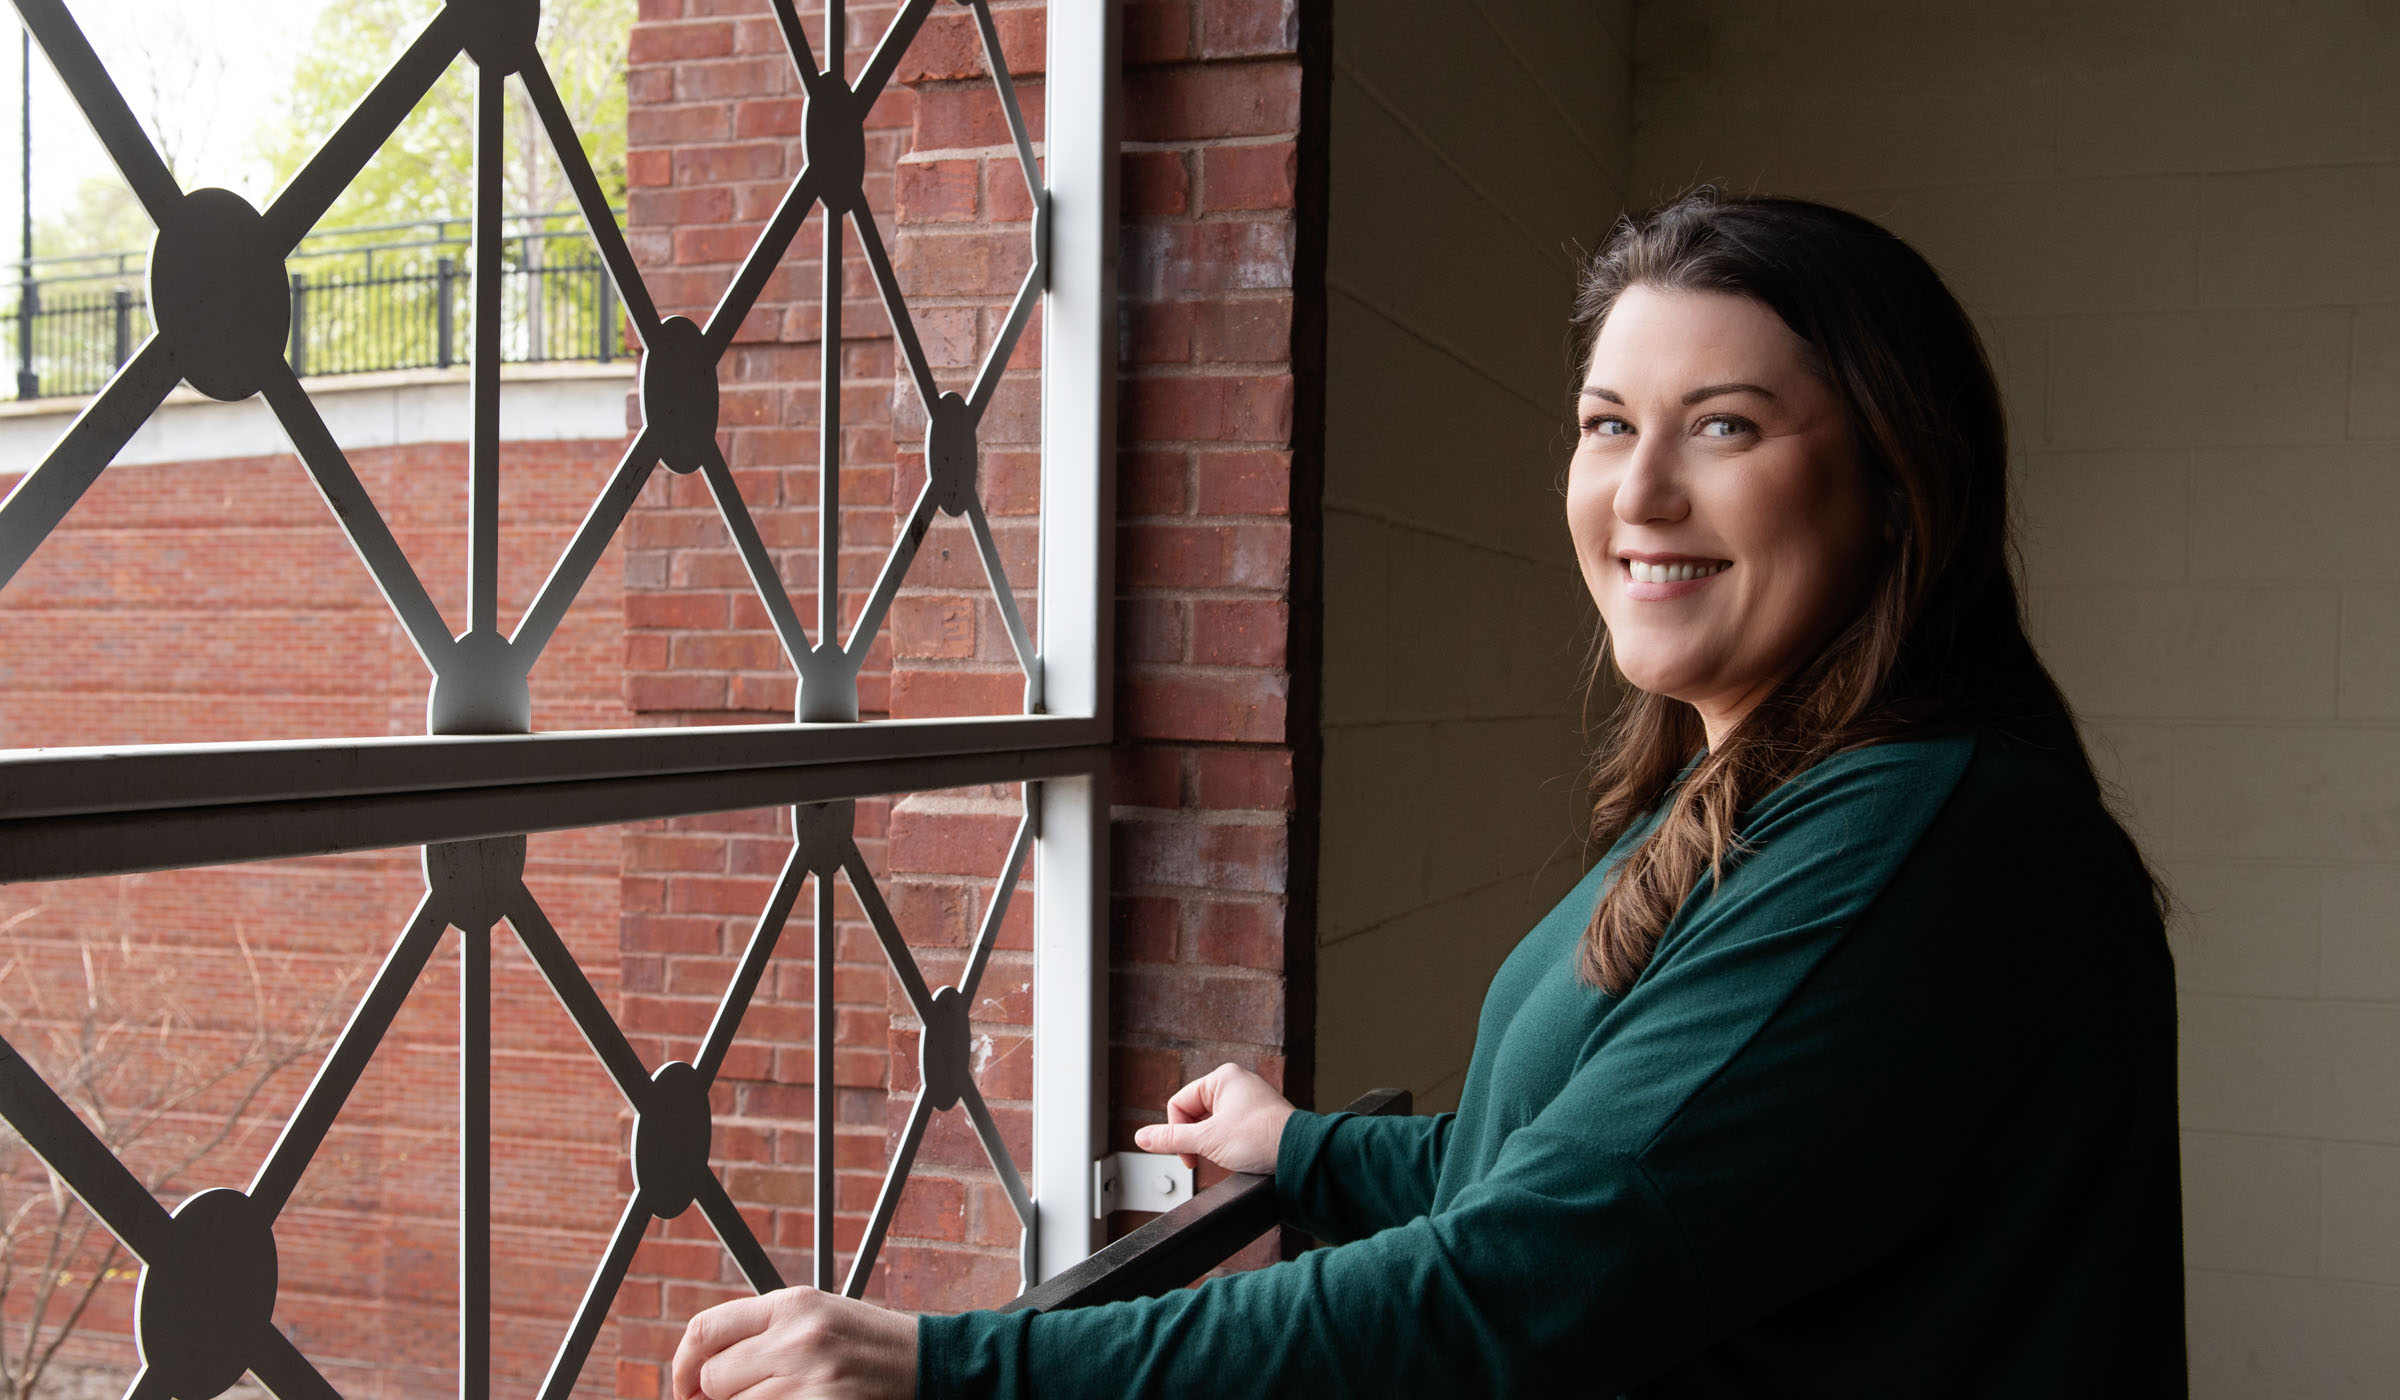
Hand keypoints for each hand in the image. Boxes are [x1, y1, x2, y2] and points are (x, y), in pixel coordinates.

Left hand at [672, 1286, 916, 1399]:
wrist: (924, 1362)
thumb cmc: (865, 1342)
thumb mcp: (814, 1317)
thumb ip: (761, 1334)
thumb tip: (697, 1380)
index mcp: (792, 1303)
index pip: (705, 1329)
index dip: (681, 1364)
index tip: (684, 1385)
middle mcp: (797, 1338)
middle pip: (713, 1377)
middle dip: (715, 1396)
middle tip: (737, 1398)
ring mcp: (810, 1379)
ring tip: (778, 1397)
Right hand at [1132, 1062, 1293, 1175]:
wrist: (1300, 1155)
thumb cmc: (1260, 1138)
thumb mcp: (1207, 1140)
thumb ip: (1171, 1139)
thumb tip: (1141, 1138)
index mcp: (1222, 1077)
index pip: (1179, 1104)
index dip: (1177, 1132)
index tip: (1190, 1157)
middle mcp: (1237, 1083)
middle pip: (1195, 1113)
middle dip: (1197, 1139)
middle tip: (1207, 1157)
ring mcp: (1250, 1100)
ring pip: (1213, 1124)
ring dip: (1213, 1143)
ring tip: (1230, 1155)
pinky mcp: (1260, 1118)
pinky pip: (1231, 1129)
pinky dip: (1229, 1145)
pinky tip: (1241, 1155)